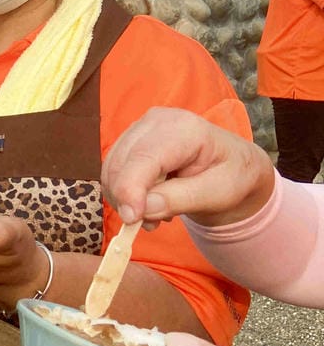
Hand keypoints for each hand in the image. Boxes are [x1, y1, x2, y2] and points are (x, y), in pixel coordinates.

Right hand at [103, 107, 274, 227]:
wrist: (233, 165)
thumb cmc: (232, 177)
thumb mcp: (218, 193)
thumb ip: (181, 199)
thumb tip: (143, 209)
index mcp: (185, 129)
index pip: (144, 158)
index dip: (130, 189)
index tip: (131, 219)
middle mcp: (157, 121)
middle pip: (122, 164)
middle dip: (128, 199)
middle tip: (151, 224)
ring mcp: (140, 127)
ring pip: (111, 168)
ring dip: (125, 198)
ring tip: (154, 213)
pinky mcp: (130, 139)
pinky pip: (112, 170)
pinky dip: (123, 192)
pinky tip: (147, 200)